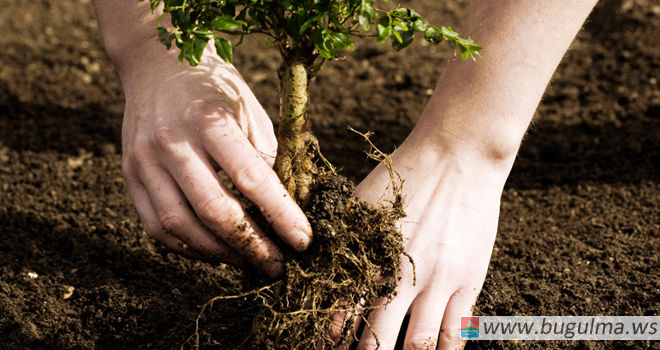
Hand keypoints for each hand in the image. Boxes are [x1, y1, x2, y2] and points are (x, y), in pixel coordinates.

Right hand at [117, 41, 310, 277]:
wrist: (156, 64)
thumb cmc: (215, 90)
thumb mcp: (250, 111)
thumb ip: (265, 158)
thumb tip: (285, 209)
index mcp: (210, 119)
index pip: (251, 179)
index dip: (281, 215)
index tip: (303, 241)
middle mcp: (172, 141)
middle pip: (214, 210)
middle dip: (251, 246)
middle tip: (277, 264)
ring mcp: (144, 160)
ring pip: (181, 226)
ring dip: (220, 253)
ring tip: (248, 261)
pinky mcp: (129, 175)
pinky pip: (156, 226)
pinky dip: (188, 247)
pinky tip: (214, 251)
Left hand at [349, 133, 509, 348]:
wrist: (458, 154)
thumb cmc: (403, 174)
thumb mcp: (361, 201)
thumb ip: (340, 235)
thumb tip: (316, 261)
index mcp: (370, 255)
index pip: (343, 312)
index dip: (332, 336)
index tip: (328, 344)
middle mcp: (402, 276)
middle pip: (378, 337)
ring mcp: (438, 281)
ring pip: (419, 343)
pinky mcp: (468, 279)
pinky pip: (457, 330)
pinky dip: (444, 349)